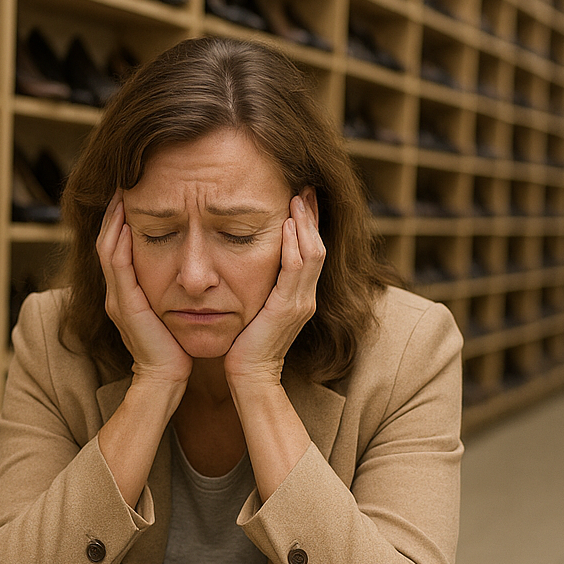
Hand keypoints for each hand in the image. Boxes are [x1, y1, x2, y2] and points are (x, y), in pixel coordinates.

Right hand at [97, 199, 192, 386]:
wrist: (166, 377)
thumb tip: (188, 268)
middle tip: (123, 182)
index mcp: (126, 293)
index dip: (120, 219)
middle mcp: (116, 293)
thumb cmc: (174, 347)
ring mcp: (116, 298)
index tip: (132, 194)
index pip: (116, 246)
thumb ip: (170, 289)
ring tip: (122, 193)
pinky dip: (119, 241)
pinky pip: (117, 265)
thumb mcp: (170, 311)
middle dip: (114, 212)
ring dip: (114, 219)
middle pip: (107, 241)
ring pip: (108, 248)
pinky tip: (127, 221)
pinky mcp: (124, 304)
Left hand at [224, 193, 325, 388]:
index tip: (302, 197)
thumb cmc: (246, 345)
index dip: (309, 224)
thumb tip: (248, 262)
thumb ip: (262, 287)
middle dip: (311, 216)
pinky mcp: (288, 308)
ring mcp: (301, 303)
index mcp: (301, 296)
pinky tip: (287, 225)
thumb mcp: (258, 309)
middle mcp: (306, 297)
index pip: (311, 251)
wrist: (250, 376)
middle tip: (305, 187)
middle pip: (317, 246)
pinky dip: (293, 245)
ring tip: (297, 197)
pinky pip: (295, 270)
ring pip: (312, 253)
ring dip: (305, 223)